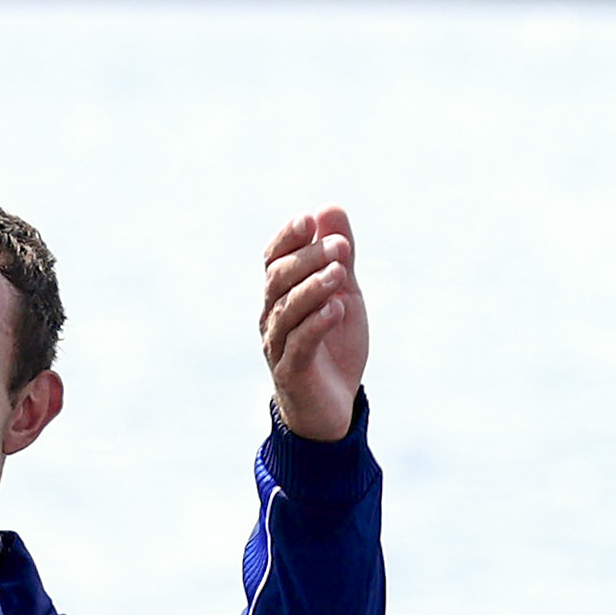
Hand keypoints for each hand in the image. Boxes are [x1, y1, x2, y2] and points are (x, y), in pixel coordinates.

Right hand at [260, 206, 368, 443]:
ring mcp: (278, 344)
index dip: (287, 239)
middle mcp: (272, 316)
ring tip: (339, 273)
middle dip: (308, 259)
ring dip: (313, 287)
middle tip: (340, 246)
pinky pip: (300, 344)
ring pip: (287, 310)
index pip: (274, 259)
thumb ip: (338, 256)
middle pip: (279, 280)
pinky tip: (337, 310)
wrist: (333, 405)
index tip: (309, 221)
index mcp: (281, 295)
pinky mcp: (291, 372)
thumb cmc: (335, 346)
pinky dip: (317, 324)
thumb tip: (329, 208)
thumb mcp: (344, 294)